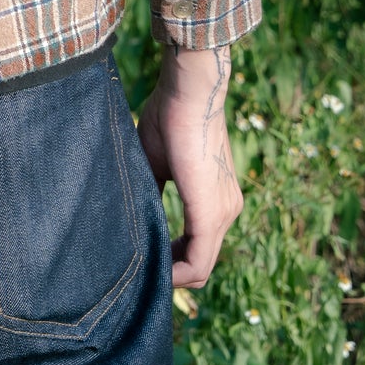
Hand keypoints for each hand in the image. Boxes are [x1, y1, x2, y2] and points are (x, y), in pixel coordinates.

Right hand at [136, 43, 242, 287]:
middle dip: (172, 270)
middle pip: (201, 261)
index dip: (173, 258)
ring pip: (202, 265)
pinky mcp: (212, 213)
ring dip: (174, 273)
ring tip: (145, 271)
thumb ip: (153, 193)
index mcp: (216, 197)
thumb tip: (136, 218)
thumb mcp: (156, 162)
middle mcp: (228, 209)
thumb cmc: (171, 116)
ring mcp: (224, 213)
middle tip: (142, 269)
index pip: (200, 245)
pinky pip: (199, 260)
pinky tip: (157, 270)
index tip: (147, 256)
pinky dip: (178, 272)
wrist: (190, 91)